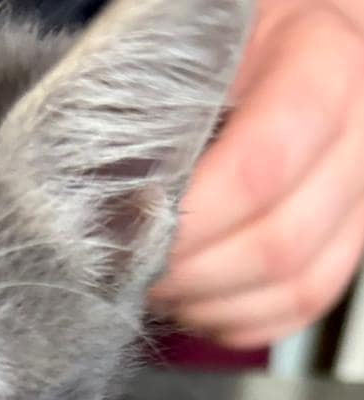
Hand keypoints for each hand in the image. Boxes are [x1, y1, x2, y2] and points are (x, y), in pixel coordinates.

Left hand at [150, 0, 363, 349]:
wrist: (273, 36)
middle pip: (279, 240)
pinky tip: (194, 303)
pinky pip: (304, 302)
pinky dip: (239, 318)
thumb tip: (105, 191)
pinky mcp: (351, 233)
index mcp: (321, 55)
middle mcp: (362, 125)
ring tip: (155, 287)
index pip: (262, 165)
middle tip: (131, 272)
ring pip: (296, 281)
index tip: (132, 236)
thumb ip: (165, 99)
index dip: (191, 221)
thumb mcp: (195, 36)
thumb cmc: (219, 38)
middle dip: (189, 274)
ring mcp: (363, 188)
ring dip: (210, 302)